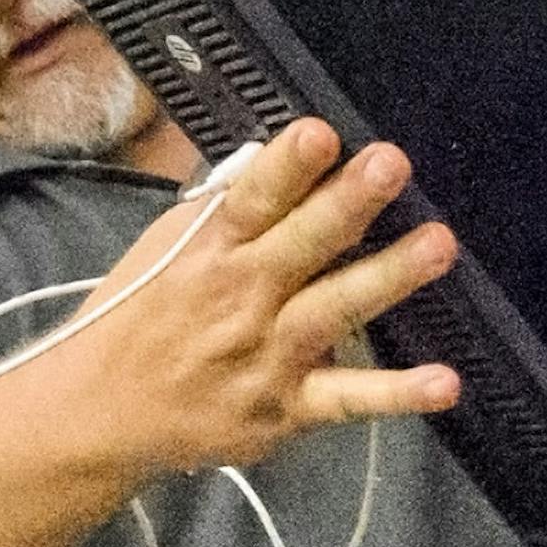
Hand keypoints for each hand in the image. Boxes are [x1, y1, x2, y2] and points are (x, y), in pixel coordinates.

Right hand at [79, 118, 460, 473]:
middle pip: (302, 244)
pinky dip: (398, 395)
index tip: (320, 133)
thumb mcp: (169, 247)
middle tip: (392, 164)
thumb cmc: (141, 314)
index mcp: (210, 248)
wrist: (100, 413)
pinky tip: (446, 383)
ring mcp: (268, 355)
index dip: (287, 165)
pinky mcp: (288, 408)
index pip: (251, 198)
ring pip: (336, 309)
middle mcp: (241, 297)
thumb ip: (230, 208)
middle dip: (347, 202)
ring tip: (438, 245)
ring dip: (389, 277)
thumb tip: (285, 154)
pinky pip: (350, 399)